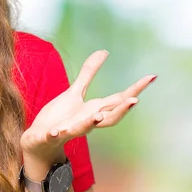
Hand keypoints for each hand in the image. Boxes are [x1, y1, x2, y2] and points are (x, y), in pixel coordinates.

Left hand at [20, 50, 155, 161]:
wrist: (39, 140)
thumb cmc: (60, 116)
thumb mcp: (75, 92)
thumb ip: (89, 73)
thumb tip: (104, 51)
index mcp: (93, 110)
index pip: (119, 99)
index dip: (135, 89)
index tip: (151, 77)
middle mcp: (86, 122)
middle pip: (108, 117)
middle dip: (121, 110)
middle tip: (135, 100)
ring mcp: (69, 130)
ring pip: (83, 128)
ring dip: (90, 123)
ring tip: (98, 116)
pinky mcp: (51, 136)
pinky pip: (54, 136)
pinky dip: (55, 134)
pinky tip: (54, 131)